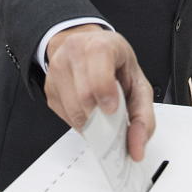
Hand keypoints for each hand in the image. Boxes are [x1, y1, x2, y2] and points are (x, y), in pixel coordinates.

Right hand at [45, 25, 155, 160]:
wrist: (90, 49)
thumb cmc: (116, 65)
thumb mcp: (138, 84)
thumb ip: (143, 116)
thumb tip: (137, 146)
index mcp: (101, 45)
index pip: (98, 71)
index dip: (105, 92)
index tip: (112, 108)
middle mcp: (75, 51)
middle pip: (84, 96)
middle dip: (102, 116)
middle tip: (113, 118)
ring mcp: (58, 68)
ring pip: (72, 109)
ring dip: (91, 122)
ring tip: (102, 113)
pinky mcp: (49, 86)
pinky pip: (63, 115)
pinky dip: (79, 121)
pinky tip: (88, 109)